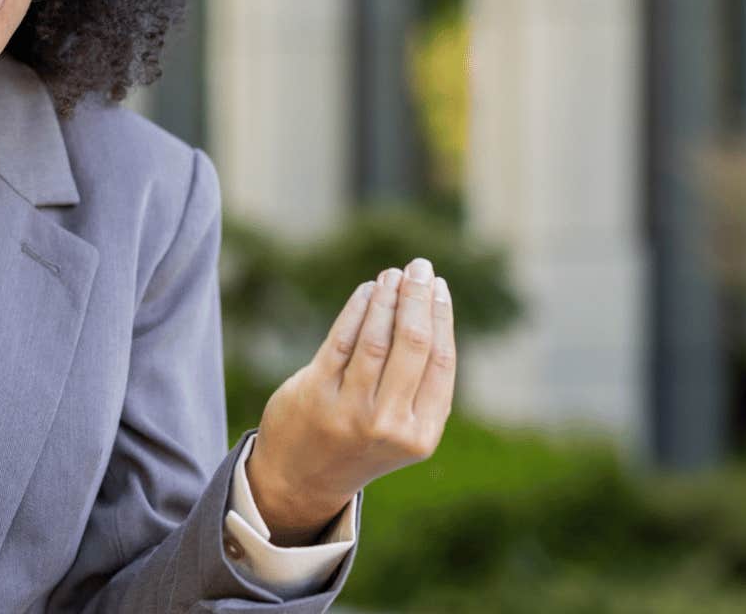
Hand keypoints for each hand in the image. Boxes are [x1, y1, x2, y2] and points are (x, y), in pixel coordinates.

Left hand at [245, 257, 455, 543]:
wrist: (303, 479)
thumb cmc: (362, 440)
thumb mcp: (402, 427)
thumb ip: (419, 382)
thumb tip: (429, 305)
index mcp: (420, 434)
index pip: (442, 362)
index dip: (442, 317)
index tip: (439, 286)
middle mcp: (388, 425)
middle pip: (413, 344)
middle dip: (418, 297)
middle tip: (420, 267)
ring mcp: (350, 411)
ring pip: (377, 339)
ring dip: (387, 298)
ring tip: (392, 275)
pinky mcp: (316, 395)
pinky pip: (342, 340)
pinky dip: (357, 309)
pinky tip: (367, 291)